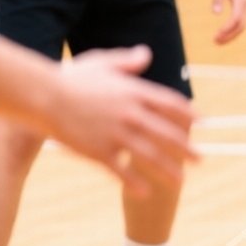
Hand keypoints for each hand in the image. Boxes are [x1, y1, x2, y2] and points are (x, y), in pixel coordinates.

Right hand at [43, 46, 198, 197]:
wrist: (44, 96)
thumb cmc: (72, 78)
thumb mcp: (103, 63)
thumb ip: (128, 61)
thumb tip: (147, 53)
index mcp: (134, 91)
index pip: (170, 104)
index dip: (188, 114)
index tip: (201, 123)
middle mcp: (130, 113)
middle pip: (166, 134)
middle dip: (185, 148)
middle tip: (200, 159)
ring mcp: (115, 133)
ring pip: (149, 156)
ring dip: (167, 170)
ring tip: (181, 181)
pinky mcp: (98, 151)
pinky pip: (121, 171)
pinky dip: (134, 182)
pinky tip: (145, 192)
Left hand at [211, 0, 245, 44]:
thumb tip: (216, 13)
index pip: (235, 19)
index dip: (227, 29)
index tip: (216, 35)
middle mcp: (245, 4)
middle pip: (241, 26)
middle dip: (229, 36)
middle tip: (215, 42)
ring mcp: (245, 6)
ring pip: (241, 26)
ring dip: (231, 35)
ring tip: (217, 41)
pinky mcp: (242, 6)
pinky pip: (240, 22)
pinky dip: (232, 30)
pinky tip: (223, 33)